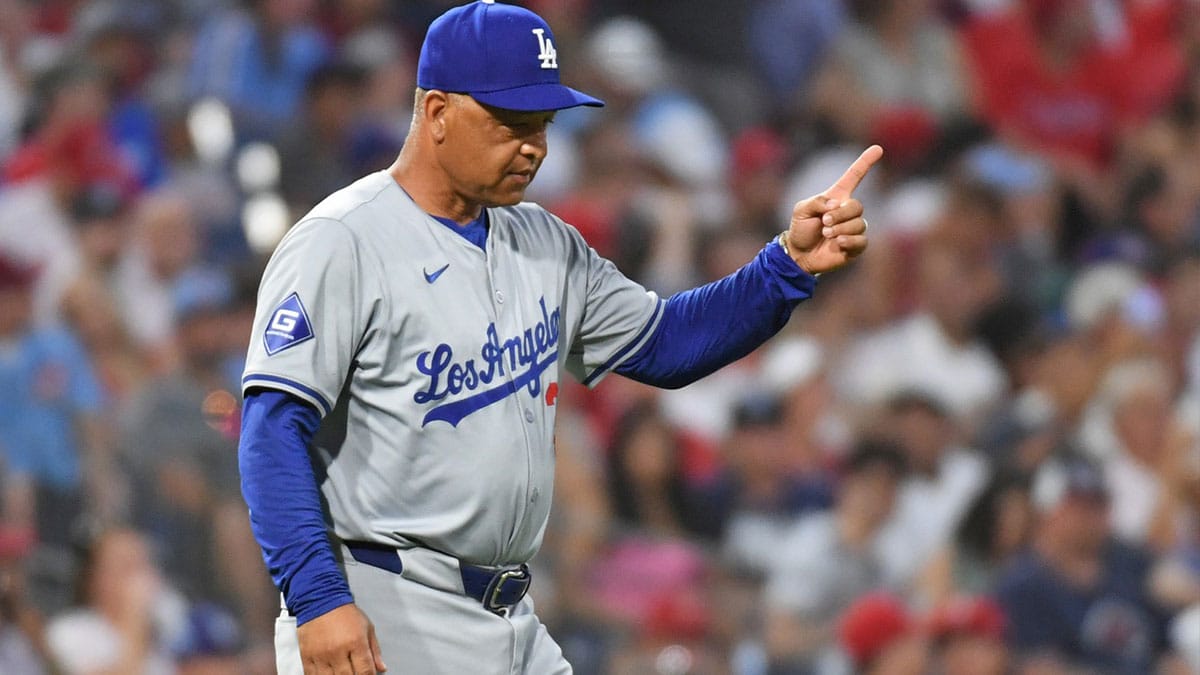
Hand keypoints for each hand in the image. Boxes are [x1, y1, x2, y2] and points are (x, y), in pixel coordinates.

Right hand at [297, 603, 386, 674]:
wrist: (321, 599)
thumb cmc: (345, 613)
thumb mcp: (367, 628)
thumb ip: (375, 650)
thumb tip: (381, 668)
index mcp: (356, 642)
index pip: (365, 671)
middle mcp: (338, 650)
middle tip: (355, 672)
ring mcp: (321, 655)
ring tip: (342, 673)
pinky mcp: (307, 656)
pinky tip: (328, 673)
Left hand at [784, 145, 882, 274]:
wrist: (798, 255)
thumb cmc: (800, 229)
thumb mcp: (801, 210)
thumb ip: (816, 202)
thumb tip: (835, 204)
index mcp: (836, 197)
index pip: (854, 176)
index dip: (865, 162)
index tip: (877, 148)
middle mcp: (847, 211)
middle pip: (857, 206)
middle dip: (840, 214)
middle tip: (824, 222)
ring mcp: (853, 228)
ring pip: (859, 224)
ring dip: (841, 228)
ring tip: (826, 234)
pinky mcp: (855, 246)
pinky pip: (862, 240)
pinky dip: (849, 240)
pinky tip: (837, 242)